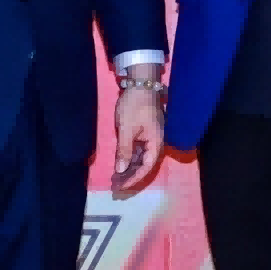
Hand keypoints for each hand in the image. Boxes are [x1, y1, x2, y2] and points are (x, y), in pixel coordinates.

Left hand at [108, 76, 166, 196]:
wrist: (139, 83)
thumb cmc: (135, 105)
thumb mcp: (127, 128)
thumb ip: (124, 150)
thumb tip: (120, 170)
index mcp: (156, 143)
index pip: (146, 167)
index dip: (133, 178)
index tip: (120, 186)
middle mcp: (155, 143)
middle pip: (144, 165)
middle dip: (130, 176)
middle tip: (114, 186)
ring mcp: (149, 138)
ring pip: (139, 159)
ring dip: (128, 169)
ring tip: (114, 179)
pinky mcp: (142, 134)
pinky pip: (136, 151)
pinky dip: (127, 159)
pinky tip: (118, 166)